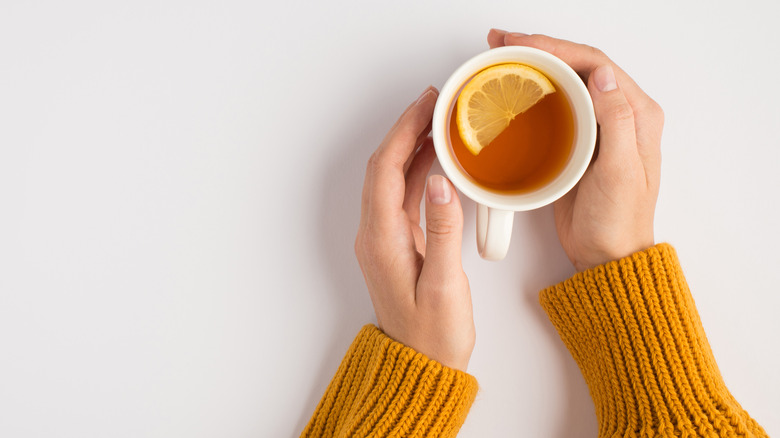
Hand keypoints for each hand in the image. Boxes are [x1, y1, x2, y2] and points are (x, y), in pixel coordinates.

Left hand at [354, 86, 474, 371]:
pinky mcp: (398, 244)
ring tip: (439, 121)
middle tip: (434, 102)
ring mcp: (385, 239)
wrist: (420, 366)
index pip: (387, 171)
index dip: (404, 132)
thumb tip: (443, 183)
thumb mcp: (444, 286)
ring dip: (412, 147)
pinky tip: (438, 160)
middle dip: (406, 129)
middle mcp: (376, 235)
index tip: (426, 105)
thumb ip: (442, 233)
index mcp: (381, 240)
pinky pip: (404, 197)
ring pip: (394, 179)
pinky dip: (419, 172)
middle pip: (385, 168)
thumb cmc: (432, 335)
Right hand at [489, 30, 663, 270]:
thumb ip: (616, 121)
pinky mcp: (576, 142)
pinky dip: (533, 91)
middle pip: (577, 65)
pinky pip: (554, 105)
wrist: (606, 255)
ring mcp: (596, 127)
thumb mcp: (621, 171)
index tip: (523, 44)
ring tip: (502, 55)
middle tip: (502, 42)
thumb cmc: (618, 221)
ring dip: (534, 64)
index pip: (595, 64)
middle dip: (540, 48)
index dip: (557, 47)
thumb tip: (602, 76)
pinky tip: (513, 88)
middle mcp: (619, 114)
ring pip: (564, 81)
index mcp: (637, 114)